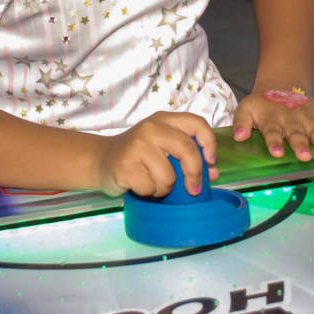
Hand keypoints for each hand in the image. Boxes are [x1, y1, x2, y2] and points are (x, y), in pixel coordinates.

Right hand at [94, 112, 218, 196]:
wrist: (101, 160)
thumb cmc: (138, 156)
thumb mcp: (163, 149)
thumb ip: (188, 157)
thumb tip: (213, 173)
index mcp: (165, 120)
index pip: (197, 123)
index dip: (209, 143)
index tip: (211, 161)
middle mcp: (152, 128)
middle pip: (188, 150)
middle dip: (195, 174)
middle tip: (193, 190)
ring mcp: (138, 145)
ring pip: (169, 176)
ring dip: (164, 188)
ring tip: (153, 183)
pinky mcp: (126, 164)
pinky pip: (150, 188)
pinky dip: (149, 193)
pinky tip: (139, 185)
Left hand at [232, 92, 313, 160]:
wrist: (281, 83)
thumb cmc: (262, 103)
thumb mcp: (246, 108)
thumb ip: (241, 122)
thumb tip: (238, 137)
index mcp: (271, 119)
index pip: (272, 132)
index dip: (275, 142)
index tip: (277, 153)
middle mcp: (290, 118)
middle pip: (296, 133)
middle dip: (300, 144)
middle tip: (305, 156)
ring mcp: (306, 116)